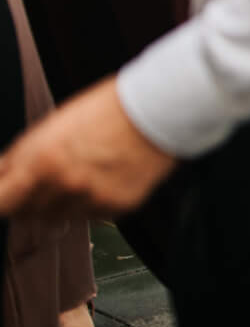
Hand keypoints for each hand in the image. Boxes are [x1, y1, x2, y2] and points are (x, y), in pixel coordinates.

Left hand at [0, 78, 175, 220]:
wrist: (158, 109)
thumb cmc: (105, 109)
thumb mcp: (50, 127)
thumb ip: (18, 158)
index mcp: (42, 161)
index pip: (1, 203)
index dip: (1, 199)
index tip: (5, 195)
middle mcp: (65, 186)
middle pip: (28, 214)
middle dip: (31, 198)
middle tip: (48, 175)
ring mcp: (93, 199)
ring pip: (58, 218)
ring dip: (61, 202)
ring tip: (81, 173)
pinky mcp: (118, 207)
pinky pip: (90, 216)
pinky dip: (91, 202)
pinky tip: (103, 177)